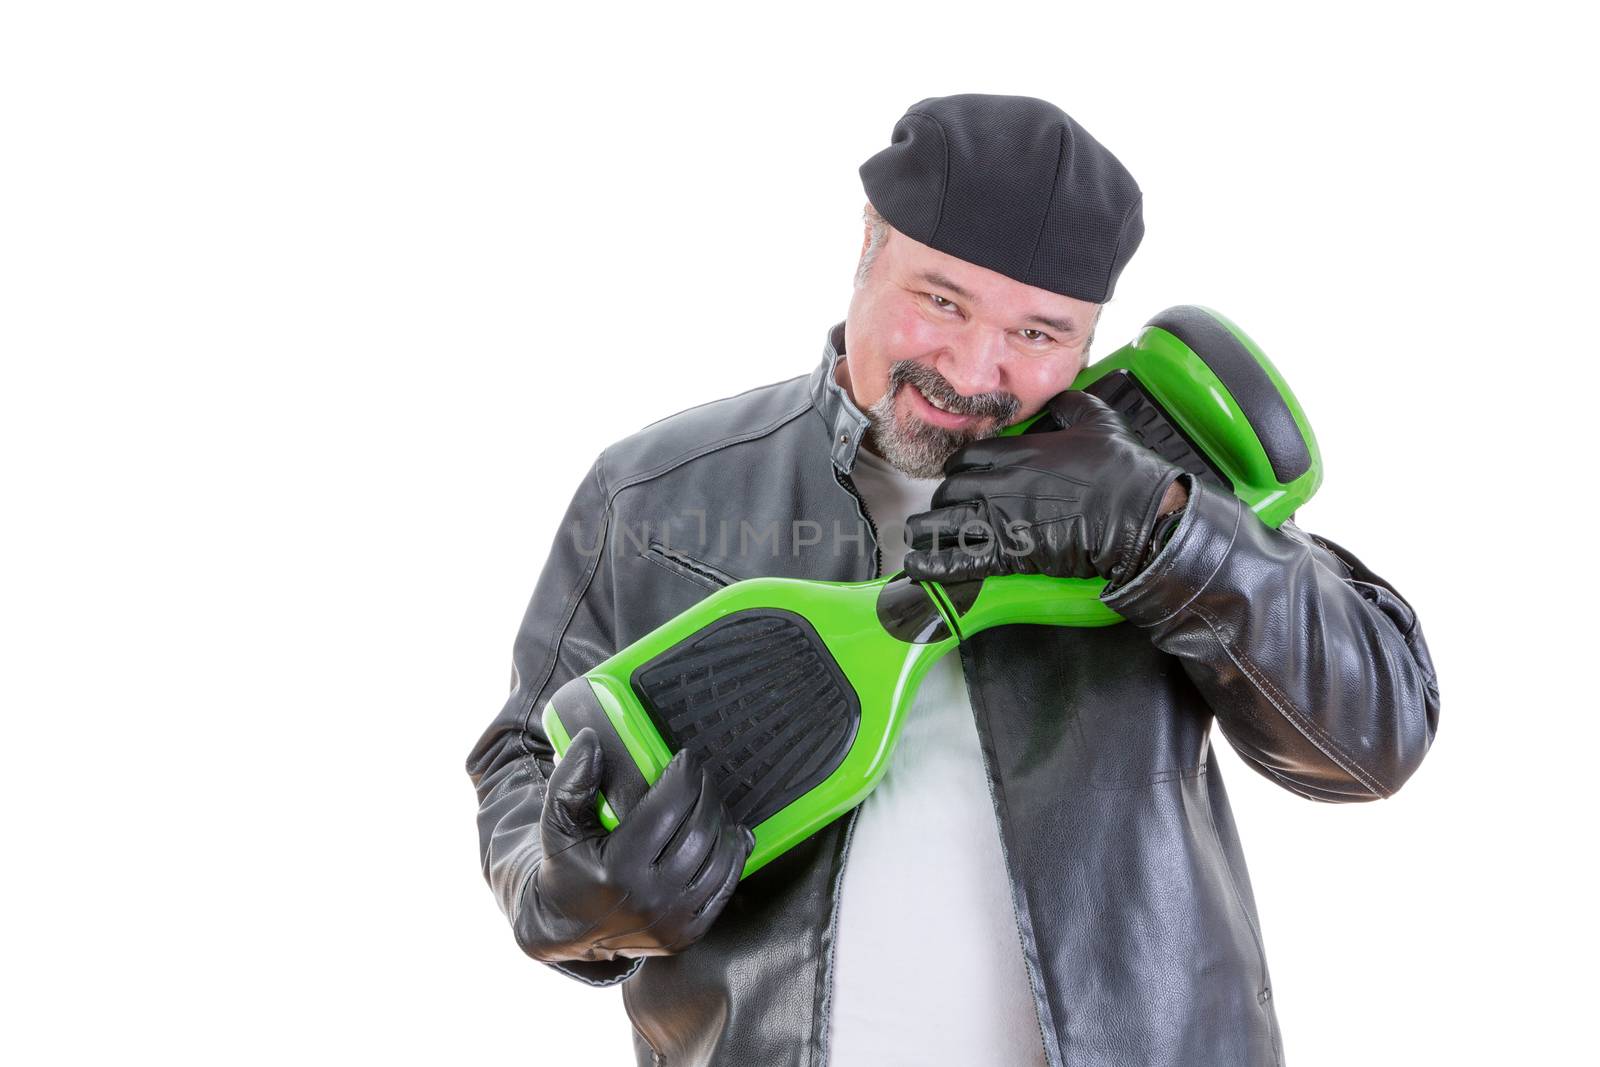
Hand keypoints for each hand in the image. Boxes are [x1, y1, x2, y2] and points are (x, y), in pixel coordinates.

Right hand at [516, 728, 754, 962]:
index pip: (667, 809)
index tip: (686, 758)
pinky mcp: (688, 933)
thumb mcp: (557, 825)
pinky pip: (725, 886)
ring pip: (719, 857)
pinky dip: (733, 855)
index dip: (685, 776)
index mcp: (618, 867)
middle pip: (699, 830)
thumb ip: (570, 781)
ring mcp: (672, 919)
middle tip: (701, 776)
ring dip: (723, 821)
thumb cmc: (567, 868)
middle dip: (707, 793)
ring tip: (712, 801)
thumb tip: (592, 738)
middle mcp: (649, 897)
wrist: (569, 930)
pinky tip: (730, 834)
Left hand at [903, 391, 1186, 586]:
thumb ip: (1072, 406)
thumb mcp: (1099, 421)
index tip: (957, 475)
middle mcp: (1004, 482)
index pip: (969, 456)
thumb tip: (1061, 399)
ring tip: (918, 535)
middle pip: (951, 488)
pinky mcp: (1011, 552)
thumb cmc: (1124, 472)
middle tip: (942, 507)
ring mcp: (1004, 518)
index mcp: (1021, 451)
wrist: (1142, 517)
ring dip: (927, 529)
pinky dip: (934, 563)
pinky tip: (918, 566)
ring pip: (946, 521)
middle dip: (942, 499)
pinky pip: (959, 557)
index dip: (959, 467)